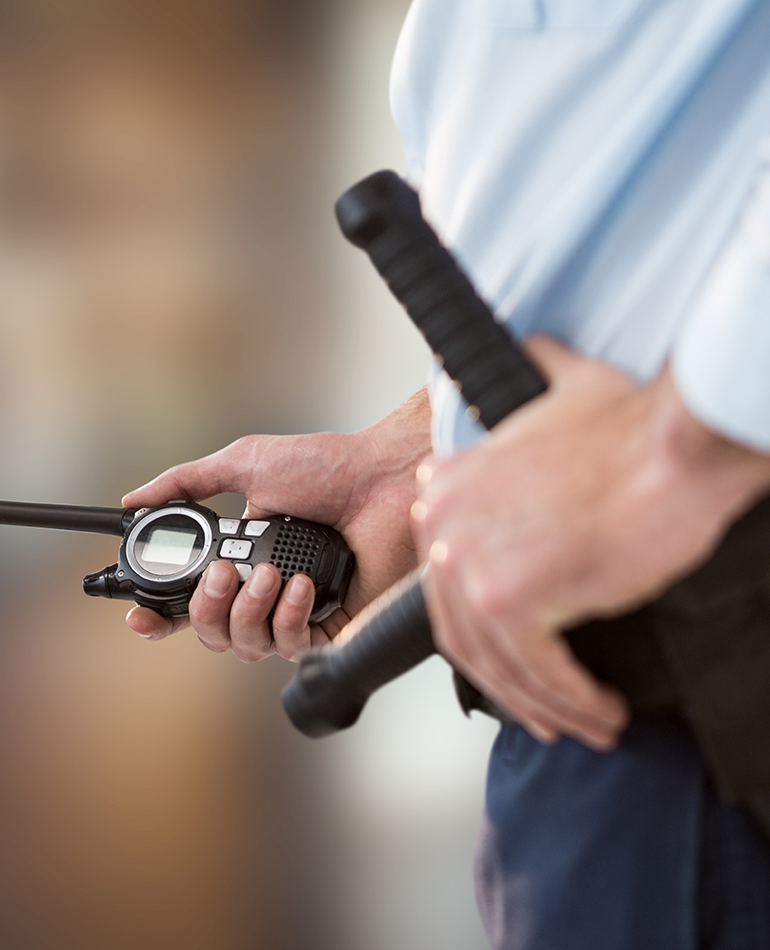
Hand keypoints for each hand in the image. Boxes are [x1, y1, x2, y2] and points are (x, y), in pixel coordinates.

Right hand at [122, 389, 431, 661]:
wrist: (382, 478)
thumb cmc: (325, 467)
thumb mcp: (244, 464)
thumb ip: (187, 482)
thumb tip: (134, 500)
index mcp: (242, 557)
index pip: (191, 601)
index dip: (161, 616)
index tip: (140, 616)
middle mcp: (266, 590)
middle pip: (212, 633)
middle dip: (206, 608)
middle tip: (224, 573)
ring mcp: (298, 611)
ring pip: (246, 646)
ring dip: (247, 611)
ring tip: (270, 572)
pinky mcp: (333, 627)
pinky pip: (292, 648)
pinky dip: (288, 617)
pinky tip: (301, 587)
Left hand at [412, 336, 769, 749]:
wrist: (674, 442)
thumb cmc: (631, 428)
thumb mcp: (562, 391)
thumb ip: (537, 378)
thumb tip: (537, 351)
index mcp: (448, 486)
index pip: (445, 584)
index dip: (483, 632)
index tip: (520, 658)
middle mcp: (444, 525)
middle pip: (463, 632)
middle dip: (512, 682)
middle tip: (552, 707)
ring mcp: (471, 563)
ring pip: (499, 663)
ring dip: (547, 705)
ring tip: (586, 722)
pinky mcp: (510, 598)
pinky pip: (536, 673)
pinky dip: (570, 703)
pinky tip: (601, 713)